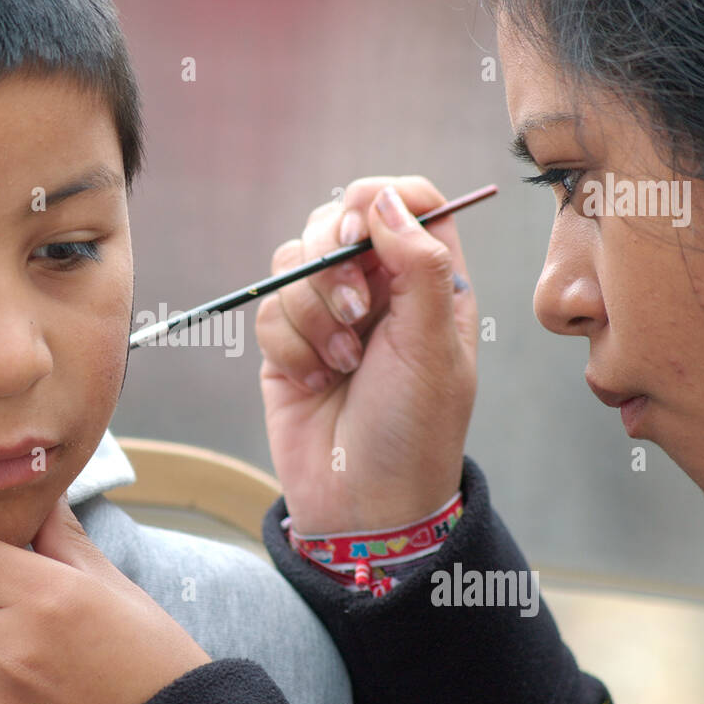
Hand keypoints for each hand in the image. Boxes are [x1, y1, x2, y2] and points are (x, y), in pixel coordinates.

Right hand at [256, 176, 478, 533]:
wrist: (363, 505)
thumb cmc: (415, 429)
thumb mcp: (435, 346)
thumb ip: (419, 263)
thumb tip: (385, 198)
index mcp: (430, 279)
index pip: (410, 199)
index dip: (380, 201)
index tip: (363, 234)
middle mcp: (378, 287)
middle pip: (336, 219)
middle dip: (333, 266)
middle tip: (353, 316)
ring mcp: (328, 311)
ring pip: (293, 261)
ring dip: (311, 313)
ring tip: (341, 365)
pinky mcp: (287, 342)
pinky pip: (268, 307)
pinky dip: (288, 345)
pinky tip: (314, 382)